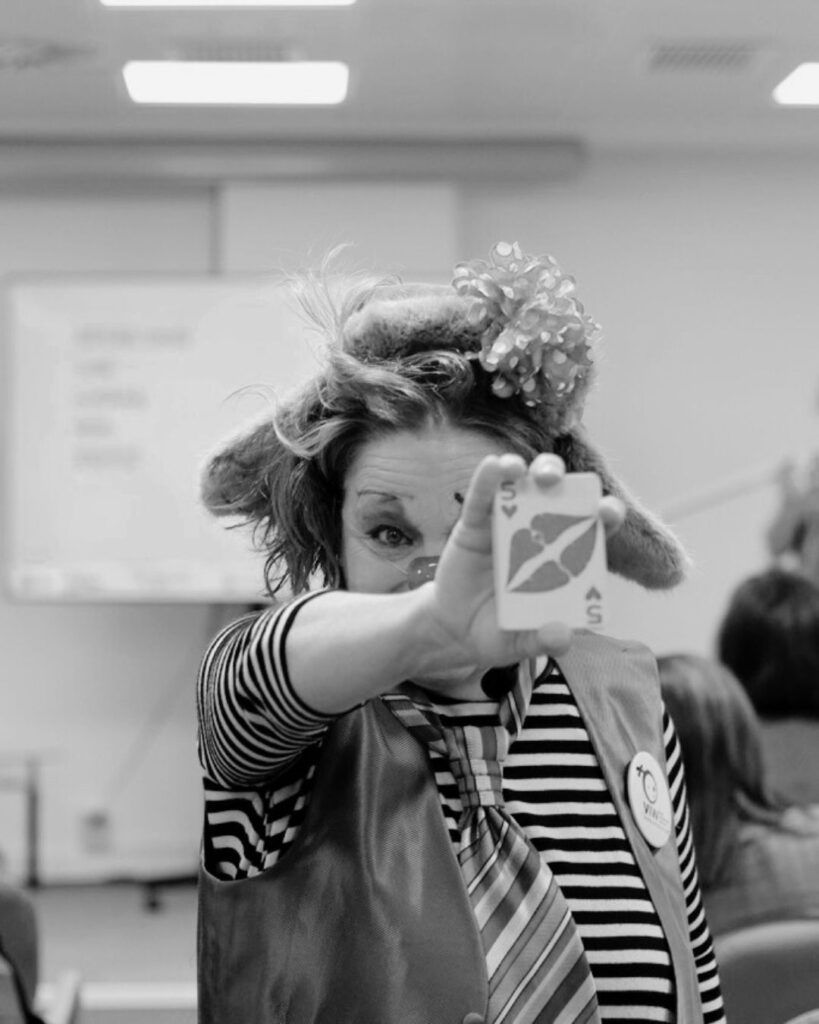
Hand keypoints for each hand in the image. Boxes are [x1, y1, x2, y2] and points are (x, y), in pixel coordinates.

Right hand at [416, 453, 623, 695]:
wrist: (453, 631)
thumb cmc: (498, 632)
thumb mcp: (520, 644)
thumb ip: (542, 641)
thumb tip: (563, 635)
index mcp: (562, 558)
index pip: (591, 528)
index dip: (604, 514)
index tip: (607, 511)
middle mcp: (539, 532)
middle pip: (560, 494)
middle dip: (566, 482)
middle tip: (560, 484)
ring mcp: (506, 523)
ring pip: (525, 485)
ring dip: (530, 470)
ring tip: (523, 470)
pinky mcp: (474, 524)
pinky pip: (481, 497)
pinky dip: (487, 480)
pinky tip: (494, 466)